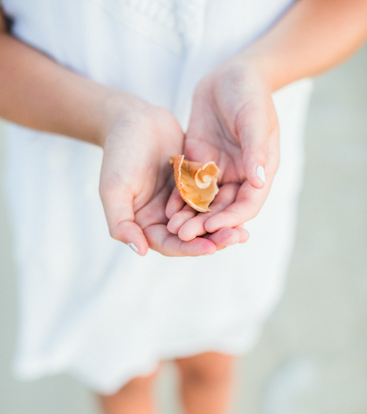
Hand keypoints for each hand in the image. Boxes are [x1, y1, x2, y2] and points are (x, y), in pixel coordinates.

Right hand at [99, 96, 246, 255]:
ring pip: (204, 221)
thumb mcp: (113, 189)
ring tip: (244, 229)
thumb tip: (139, 251)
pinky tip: (243, 204)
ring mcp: (179, 203)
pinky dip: (225, 204)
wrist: (132, 119)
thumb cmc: (118, 154)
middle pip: (192, 238)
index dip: (190, 249)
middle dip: (215, 239)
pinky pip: (211, 200)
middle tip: (238, 238)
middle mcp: (163, 219)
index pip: (170, 245)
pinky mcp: (193, 186)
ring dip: (224, 225)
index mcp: (144, 225)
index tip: (211, 248)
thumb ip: (121, 223)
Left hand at [166, 58, 279, 239]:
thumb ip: (255, 150)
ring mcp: (218, 171)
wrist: (229, 74)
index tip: (213, 228)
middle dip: (206, 224)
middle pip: (224, 209)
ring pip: (205, 202)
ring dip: (191, 217)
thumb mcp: (254, 118)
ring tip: (173, 229)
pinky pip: (189, 186)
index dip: (231, 219)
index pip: (248, 204)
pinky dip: (180, 199)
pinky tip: (167, 210)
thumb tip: (259, 181)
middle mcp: (240, 177)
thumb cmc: (249, 92)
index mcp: (260, 171)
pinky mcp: (199, 164)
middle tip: (186, 236)